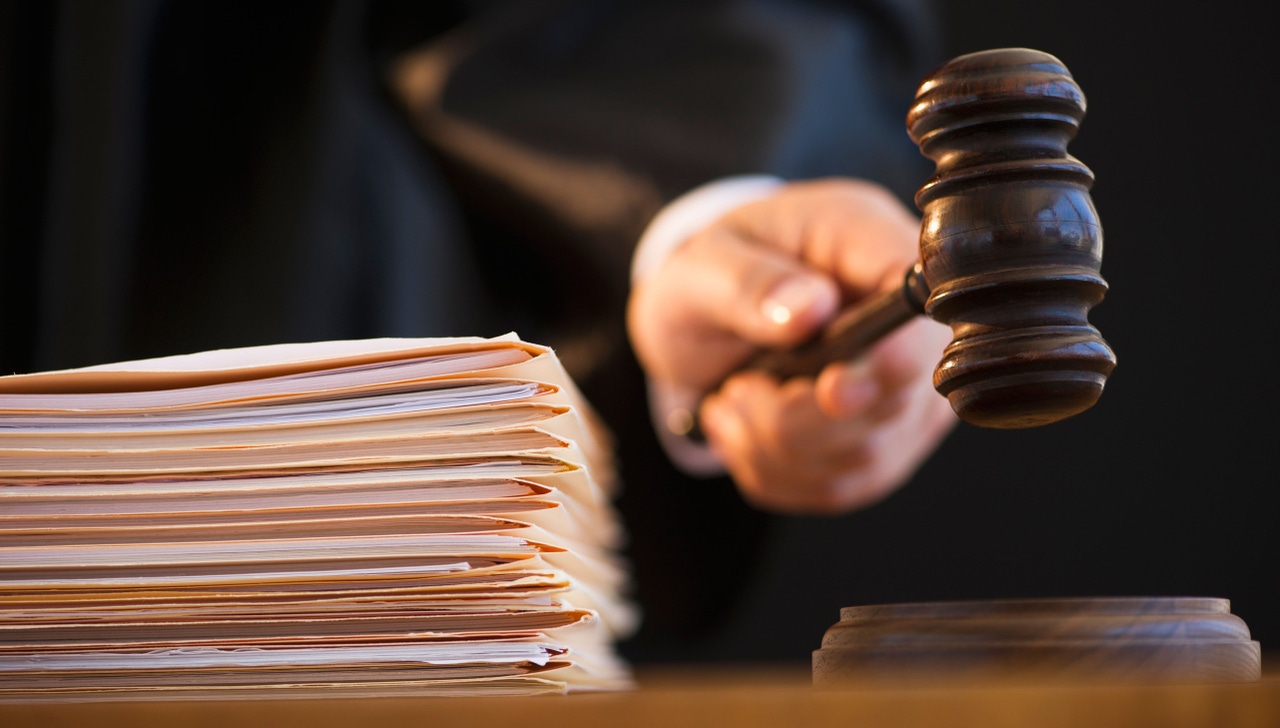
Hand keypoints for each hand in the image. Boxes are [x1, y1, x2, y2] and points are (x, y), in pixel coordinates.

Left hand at [627, 178, 956, 513]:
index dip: (891, 358)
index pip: (923, 307)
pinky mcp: (885, 445)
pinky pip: (840, 487)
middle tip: (739, 387)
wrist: (704, 320)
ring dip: (776, 447)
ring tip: (734, 400)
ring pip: (866, 457)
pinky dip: (775, 472)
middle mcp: (911, 325)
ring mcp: (907, 392)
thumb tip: (810, 308)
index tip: (831, 387)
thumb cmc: (716, 276)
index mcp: (874, 245)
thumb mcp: (705, 264)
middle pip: (895, 400)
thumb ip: (749, 283)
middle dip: (797, 415)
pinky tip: (746, 431)